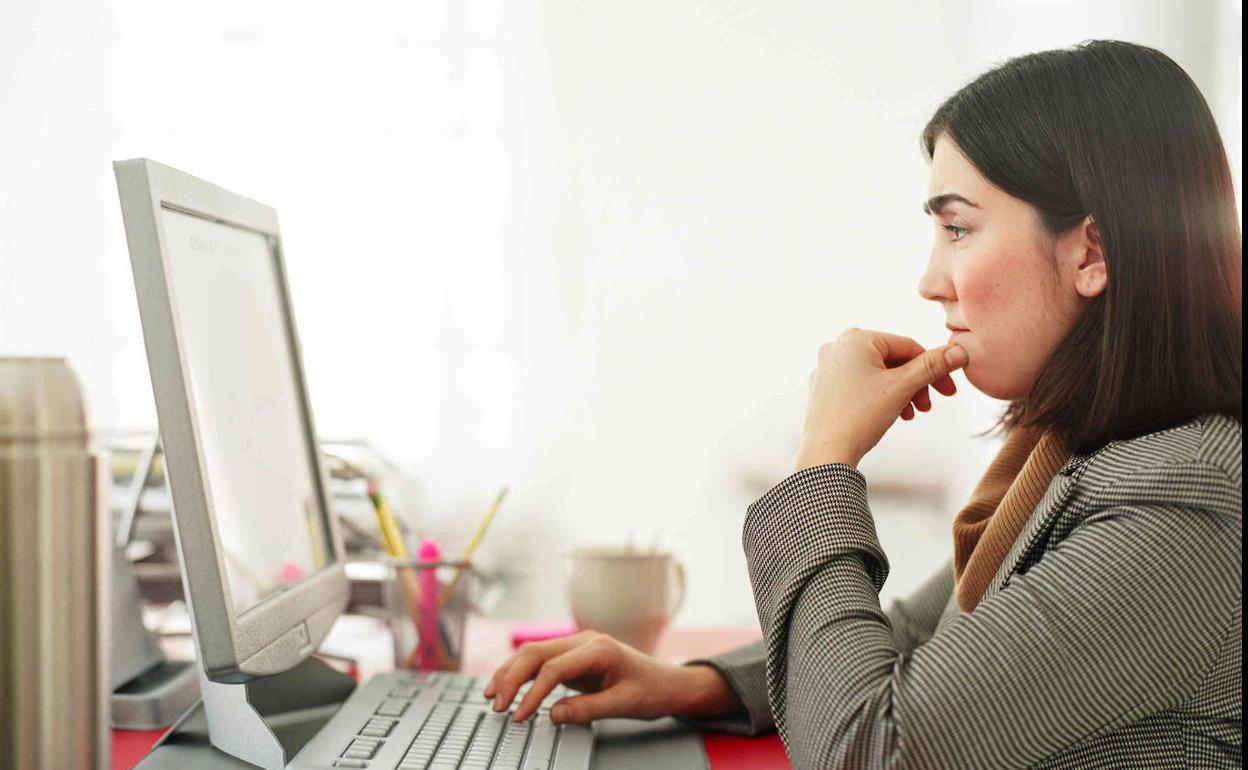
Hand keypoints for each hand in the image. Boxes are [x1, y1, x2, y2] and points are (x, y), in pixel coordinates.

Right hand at [483, 630, 742, 723]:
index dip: (532, 693)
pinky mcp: (574, 656)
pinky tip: (508, 687)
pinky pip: (542, 661)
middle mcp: (585, 641)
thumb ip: (588, 709)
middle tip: (497, 706)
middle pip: (536, 653)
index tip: (519, 716)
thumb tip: (552, 715)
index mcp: (599, 649)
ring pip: (534, 653)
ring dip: (511, 673)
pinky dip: (522, 673)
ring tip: (492, 696)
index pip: (554, 668)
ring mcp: (578, 646)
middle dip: (511, 678)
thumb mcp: (624, 704)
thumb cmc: (652, 691)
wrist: (669, 683)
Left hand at [795, 328, 967, 469]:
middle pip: (892, 360)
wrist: (826, 454)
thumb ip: (933, 366)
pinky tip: (890, 415)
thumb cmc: (860, 417)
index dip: (934, 369)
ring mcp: (827, 367)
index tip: (949, 391)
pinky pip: (860, 385)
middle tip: (928, 407)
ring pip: (878, 374)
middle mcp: (838, 346)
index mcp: (856, 338)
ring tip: (909, 415)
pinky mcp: (823, 387)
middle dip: (915, 384)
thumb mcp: (903, 388)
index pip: (908, 347)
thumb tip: (960, 351)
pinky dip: (879, 397)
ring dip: (900, 393)